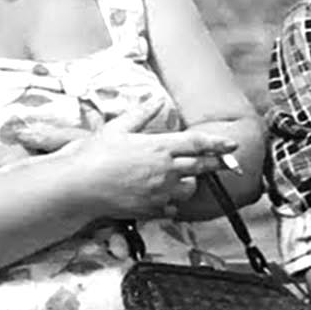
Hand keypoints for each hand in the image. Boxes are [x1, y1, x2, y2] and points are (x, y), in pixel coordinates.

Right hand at [18, 98, 235, 219]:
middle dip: (217, 163)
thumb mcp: (118, 128)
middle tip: (229, 163)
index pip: (197, 143)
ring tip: (181, 177)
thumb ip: (141, 115)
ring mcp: (159, 191)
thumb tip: (154, 101)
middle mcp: (164, 170)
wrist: (78, 186)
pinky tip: (162, 196)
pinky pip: (172, 207)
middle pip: (201, 166)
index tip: (232, 144)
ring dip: (189, 181)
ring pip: (189, 187)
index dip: (218, 143)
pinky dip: (171, 202)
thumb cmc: (94, 155)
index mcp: (159, 146)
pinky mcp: (151, 208)